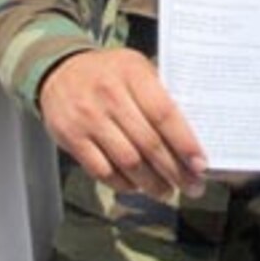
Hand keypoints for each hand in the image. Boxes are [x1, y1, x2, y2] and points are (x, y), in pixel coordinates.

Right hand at [38, 49, 206, 196]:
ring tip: (167, 191)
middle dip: (174, 171)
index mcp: (132, 73)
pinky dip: (123, 184)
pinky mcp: (71, 137)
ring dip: (151, 183)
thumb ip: (159, 95)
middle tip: (192, 187)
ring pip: (127, 161)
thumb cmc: (109, 73)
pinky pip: (102, 170)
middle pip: (148, 143)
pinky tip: (137, 186)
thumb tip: (191, 137)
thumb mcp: (136, 69)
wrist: (59, 71)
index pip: (164, 113)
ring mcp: (88, 117)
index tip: (200, 165)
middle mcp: (109, 95)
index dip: (184, 143)